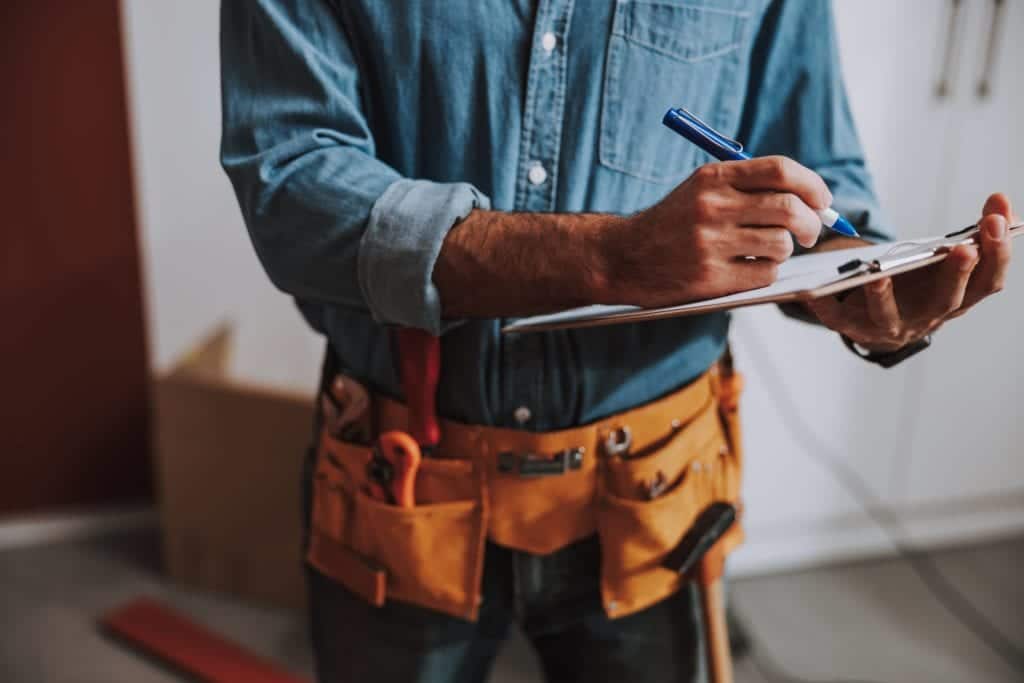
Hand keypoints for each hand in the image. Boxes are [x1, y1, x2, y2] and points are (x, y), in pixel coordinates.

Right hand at [600, 157, 831, 306]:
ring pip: (782, 244)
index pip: (782, 171)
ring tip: (766, 251)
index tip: (822, 201)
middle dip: (813, 223)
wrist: (622, 257)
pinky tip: (747, 268)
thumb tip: (813, 200)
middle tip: (810, 232)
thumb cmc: (672, 223)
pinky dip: (766, 272)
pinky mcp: (710, 277)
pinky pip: (765, 273)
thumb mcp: (701, 190)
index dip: (813, 185)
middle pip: (791, 208)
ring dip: (785, 250)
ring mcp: (710, 243)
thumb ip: (750, 187)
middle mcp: (712, 207)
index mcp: (714, 178)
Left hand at [807, 194, 1014, 351]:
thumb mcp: (946, 260)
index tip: (998, 221)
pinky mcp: (851, 326)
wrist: (879, 321)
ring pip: (888, 315)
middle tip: (965, 248)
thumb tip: (1001, 201)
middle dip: (958, 273)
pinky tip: (811, 290)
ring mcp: (889, 325)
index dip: (997, 254)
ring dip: (884, 295)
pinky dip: (823, 305)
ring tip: (879, 273)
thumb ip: (974, 233)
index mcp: (956, 298)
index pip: (988, 282)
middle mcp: (927, 317)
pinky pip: (835, 318)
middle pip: (947, 300)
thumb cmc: (918, 284)